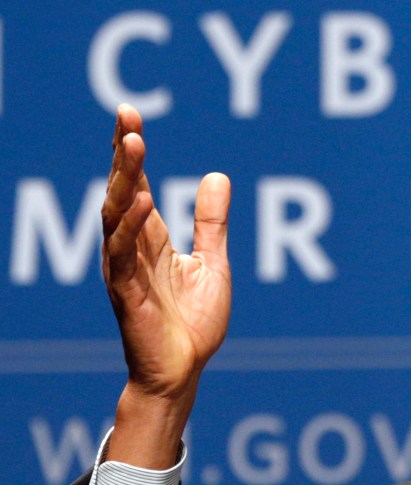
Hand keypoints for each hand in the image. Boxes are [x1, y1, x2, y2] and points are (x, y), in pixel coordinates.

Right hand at [101, 105, 231, 467]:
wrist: (183, 371)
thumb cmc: (193, 322)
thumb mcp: (213, 263)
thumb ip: (212, 222)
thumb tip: (218, 176)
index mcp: (150, 238)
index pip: (137, 184)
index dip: (131, 151)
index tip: (129, 113)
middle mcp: (131, 248)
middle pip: (122, 191)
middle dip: (123, 155)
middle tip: (127, 118)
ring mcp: (125, 270)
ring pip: (117, 216)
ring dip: (125, 180)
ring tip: (132, 145)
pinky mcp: (127, 294)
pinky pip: (124, 256)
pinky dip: (132, 228)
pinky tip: (143, 202)